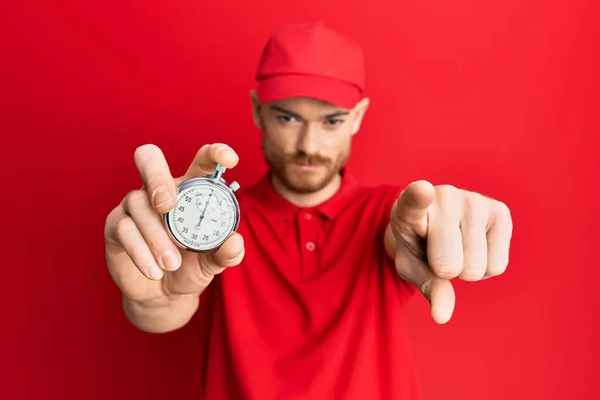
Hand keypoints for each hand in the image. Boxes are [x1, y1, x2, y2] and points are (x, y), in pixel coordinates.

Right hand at [104, 143, 244, 303]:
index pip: (201, 160)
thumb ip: (227, 253)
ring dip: (156, 236)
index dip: (215, 153)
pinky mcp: (115, 226)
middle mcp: (160, 189)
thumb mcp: (213, 263)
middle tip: (167, 205)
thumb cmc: (191, 267)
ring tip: (172, 264)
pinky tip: (154, 271)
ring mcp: (134, 205)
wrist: (163, 295)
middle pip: (149, 159)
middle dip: (157, 177)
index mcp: (190, 189)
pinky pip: (124, 229)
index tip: (230, 160)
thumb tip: (235, 242)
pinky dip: (141, 252)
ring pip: (138, 204)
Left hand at [390, 181, 512, 323]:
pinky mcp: (500, 211)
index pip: (414, 200)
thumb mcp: (412, 267)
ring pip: (476, 268)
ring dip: (467, 268)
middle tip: (438, 251)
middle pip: (449, 264)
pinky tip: (476, 245)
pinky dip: (486, 267)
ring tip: (457, 246)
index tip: (421, 190)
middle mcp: (443, 196)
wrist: (438, 227)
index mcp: (409, 207)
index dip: (418, 196)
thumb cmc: (418, 245)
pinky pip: (497, 266)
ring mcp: (474, 200)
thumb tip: (442, 316)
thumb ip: (426, 286)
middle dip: (445, 270)